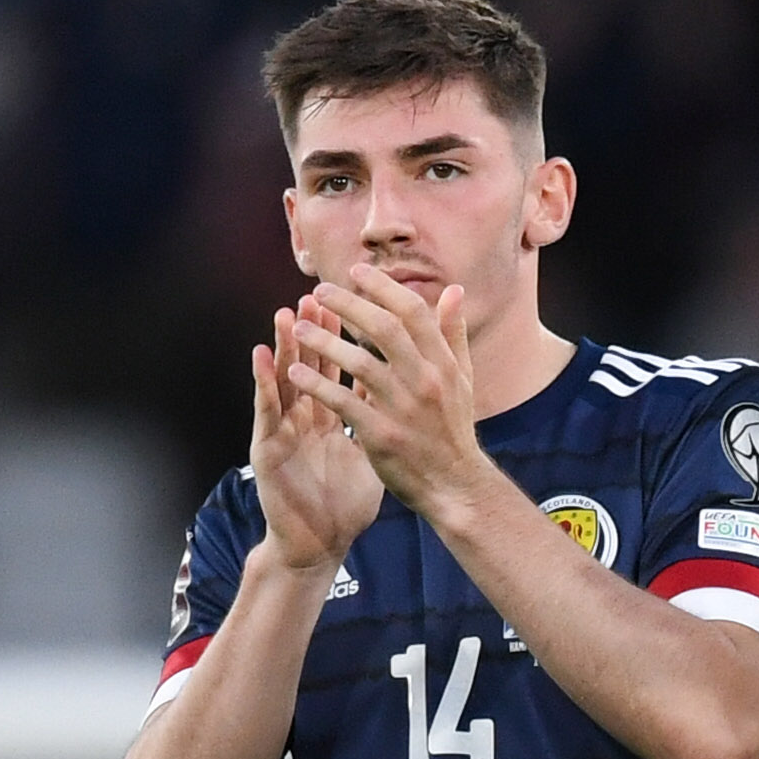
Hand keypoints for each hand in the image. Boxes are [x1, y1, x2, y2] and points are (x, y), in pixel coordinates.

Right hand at [250, 297, 383, 572]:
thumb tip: (409, 389)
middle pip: (310, 363)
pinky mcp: (267, 449)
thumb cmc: (344, 502)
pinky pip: (265, 411)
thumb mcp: (373, 452)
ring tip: (284, 313)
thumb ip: (385, 416)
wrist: (322, 544)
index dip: (346, 335)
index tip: (357, 300)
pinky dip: (263, 382)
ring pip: (283, 379)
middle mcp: (304, 415)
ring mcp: (284, 430)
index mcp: (330, 414)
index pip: (339, 365)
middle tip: (319, 292)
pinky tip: (261, 358)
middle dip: (315, 328)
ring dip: (283, 346)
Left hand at [285, 264, 493, 523]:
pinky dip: (318, 385)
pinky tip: (296, 373)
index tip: (356, 272)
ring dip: (325, 342)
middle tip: (319, 291)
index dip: (383, 287)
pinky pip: (344, 402)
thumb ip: (453, 334)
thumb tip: (453, 290)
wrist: (455, 486)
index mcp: (443, 364)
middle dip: (348, 305)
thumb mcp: (462, 379)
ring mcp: (404, 408)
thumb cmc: (453, 429)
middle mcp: (426, 381)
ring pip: (360, 363)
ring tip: (299, 329)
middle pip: (385, 329)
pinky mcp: (382, 435)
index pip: (413, 313)